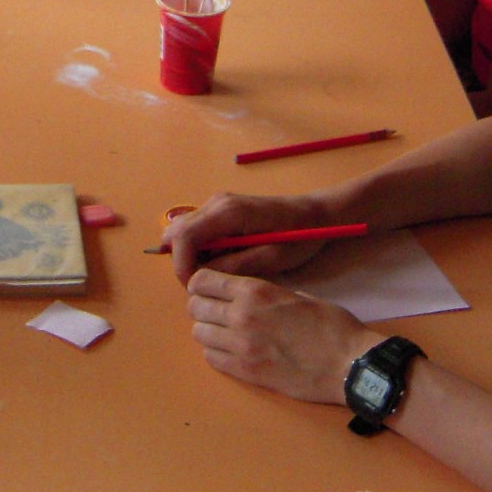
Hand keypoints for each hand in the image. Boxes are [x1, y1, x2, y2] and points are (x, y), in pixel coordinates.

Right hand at [164, 191, 336, 284]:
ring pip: (182, 231)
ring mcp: (216, 204)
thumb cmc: (298, 237)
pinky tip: (221, 261)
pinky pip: (195, 230)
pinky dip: (198, 249)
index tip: (194, 288)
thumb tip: (202, 277)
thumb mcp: (270, 259)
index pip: (183, 237)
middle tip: (203, 284)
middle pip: (175, 232)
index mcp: (228, 212)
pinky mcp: (220, 209)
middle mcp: (216, 203)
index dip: (181, 266)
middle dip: (182, 262)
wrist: (315, 215)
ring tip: (215, 273)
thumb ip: (234, 267)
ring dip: (189, 255)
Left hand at [186, 268, 381, 403]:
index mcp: (255, 291)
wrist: (349, 365)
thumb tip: (248, 296)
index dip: (202, 284)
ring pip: (199, 334)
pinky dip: (216, 353)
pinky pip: (211, 359)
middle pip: (195, 307)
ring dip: (209, 331)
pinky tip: (232, 351)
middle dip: (202, 307)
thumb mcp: (298, 295)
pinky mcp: (245, 372)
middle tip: (217, 312)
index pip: (202, 280)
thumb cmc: (332, 326)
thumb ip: (267, 294)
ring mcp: (240, 346)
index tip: (209, 289)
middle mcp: (241, 316)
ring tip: (226, 333)